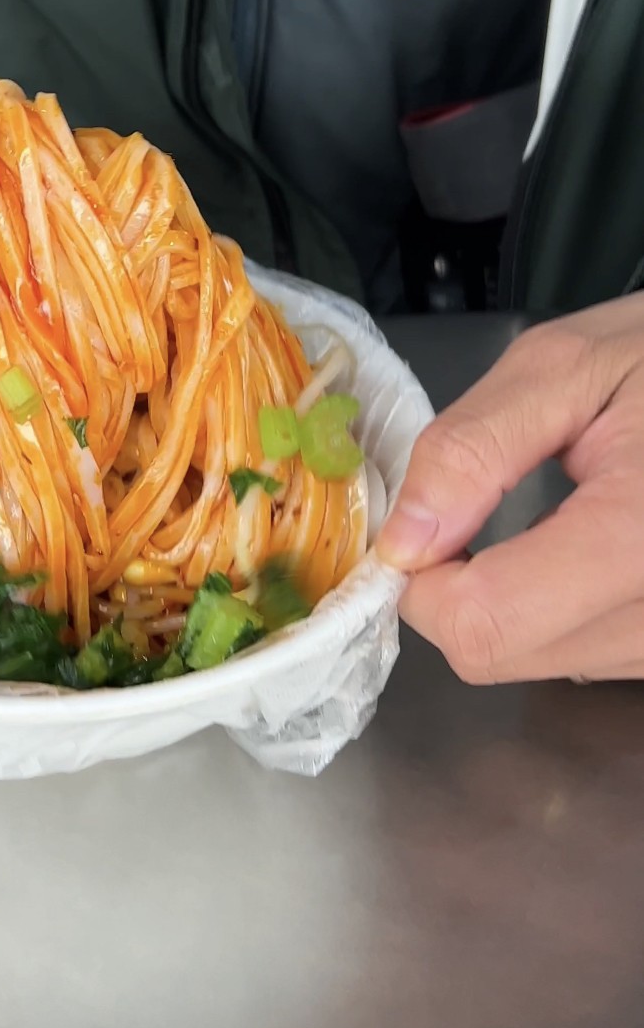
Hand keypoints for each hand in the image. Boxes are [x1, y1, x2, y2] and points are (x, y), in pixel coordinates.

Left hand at [376, 295, 643, 682]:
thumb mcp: (567, 364)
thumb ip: (476, 448)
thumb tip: (406, 539)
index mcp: (641, 537)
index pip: (483, 625)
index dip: (423, 580)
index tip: (428, 524)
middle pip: (501, 654)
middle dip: (464, 587)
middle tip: (489, 510)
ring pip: (541, 664)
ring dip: (518, 602)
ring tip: (565, 519)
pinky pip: (593, 657)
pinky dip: (566, 611)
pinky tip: (596, 550)